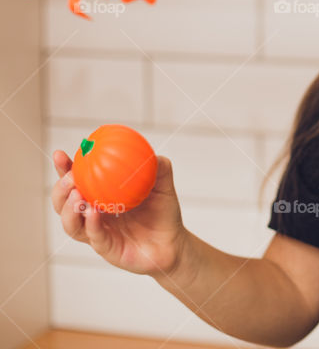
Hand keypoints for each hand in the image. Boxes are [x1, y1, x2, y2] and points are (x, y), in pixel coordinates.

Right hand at [50, 149, 188, 277]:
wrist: (174, 243)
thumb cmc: (164, 213)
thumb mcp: (163, 187)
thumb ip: (159, 168)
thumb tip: (151, 153)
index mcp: (100, 198)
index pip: (76, 183)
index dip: (64, 170)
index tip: (59, 155)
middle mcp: (94, 216)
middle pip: (64, 205)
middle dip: (60, 190)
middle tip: (70, 178)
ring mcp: (98, 234)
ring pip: (72, 225)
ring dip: (70, 210)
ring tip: (77, 195)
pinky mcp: (107, 249)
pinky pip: (95, 237)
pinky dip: (91, 224)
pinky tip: (92, 213)